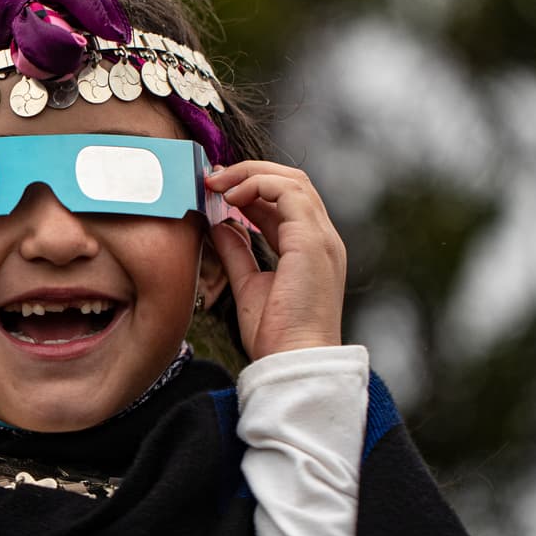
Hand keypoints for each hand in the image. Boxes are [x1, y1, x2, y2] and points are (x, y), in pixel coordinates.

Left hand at [205, 162, 345, 360]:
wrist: (293, 362)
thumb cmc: (276, 337)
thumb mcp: (249, 285)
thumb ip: (237, 253)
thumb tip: (220, 225)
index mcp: (311, 250)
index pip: (285, 202)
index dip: (251, 189)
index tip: (216, 191)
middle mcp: (322, 238)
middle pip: (292, 182)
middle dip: (250, 173)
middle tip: (213, 178)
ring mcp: (321, 237)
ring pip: (292, 179)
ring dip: (250, 174)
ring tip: (217, 183)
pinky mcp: (312, 240)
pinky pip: (288, 191)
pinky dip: (257, 184)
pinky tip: (231, 197)